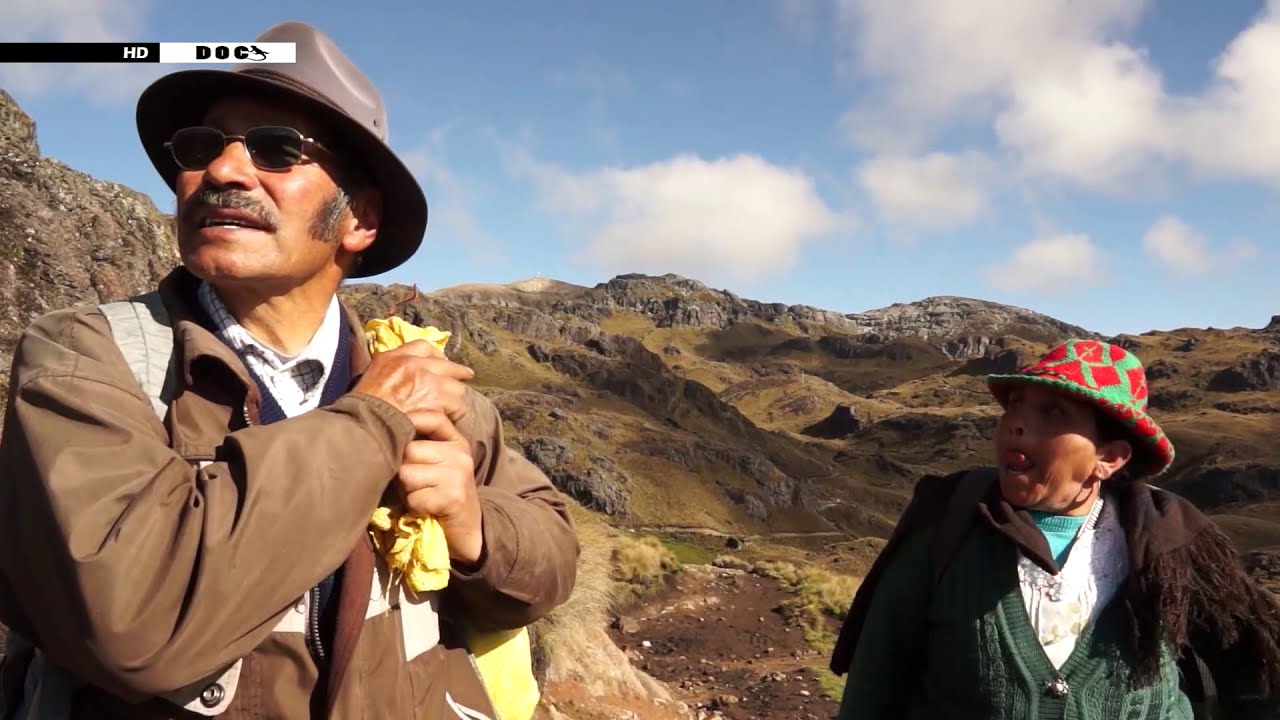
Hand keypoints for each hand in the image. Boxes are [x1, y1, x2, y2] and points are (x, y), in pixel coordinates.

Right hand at [352, 340, 474, 421]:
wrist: (363, 428)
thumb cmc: (360, 410)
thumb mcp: (366, 379)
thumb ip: (387, 371)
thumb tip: (396, 374)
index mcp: (394, 358)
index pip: (423, 346)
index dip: (437, 355)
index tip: (443, 362)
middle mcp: (413, 365)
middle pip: (446, 365)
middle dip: (456, 375)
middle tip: (463, 379)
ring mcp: (427, 383)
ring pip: (456, 387)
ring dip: (456, 399)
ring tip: (455, 408)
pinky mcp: (436, 404)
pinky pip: (457, 406)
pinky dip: (455, 414)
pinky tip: (452, 420)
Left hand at [397, 410, 483, 564]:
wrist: (467, 530)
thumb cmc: (442, 495)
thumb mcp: (438, 464)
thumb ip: (421, 445)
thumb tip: (384, 428)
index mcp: (456, 441)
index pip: (431, 418)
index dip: (410, 420)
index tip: (396, 434)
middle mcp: (460, 453)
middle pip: (409, 450)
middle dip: (403, 468)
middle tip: (413, 483)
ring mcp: (458, 474)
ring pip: (407, 474)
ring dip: (406, 490)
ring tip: (420, 496)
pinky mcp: (453, 497)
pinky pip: (414, 498)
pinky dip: (414, 507)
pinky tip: (427, 509)